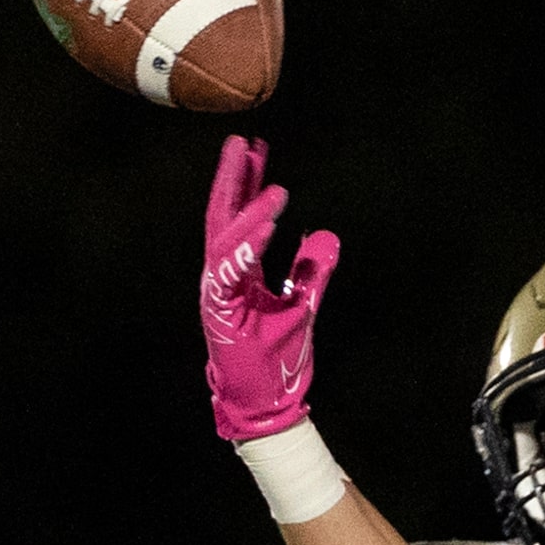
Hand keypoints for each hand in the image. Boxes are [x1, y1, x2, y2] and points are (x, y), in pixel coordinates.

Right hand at [201, 136, 339, 441]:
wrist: (267, 403)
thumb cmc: (277, 359)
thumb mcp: (304, 305)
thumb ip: (311, 272)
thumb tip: (326, 236)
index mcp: (238, 274)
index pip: (238, 218)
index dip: (247, 184)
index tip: (257, 151)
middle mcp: (223, 278)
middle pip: (222, 217)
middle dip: (232, 179)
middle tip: (241, 141)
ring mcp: (218, 295)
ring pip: (226, 240)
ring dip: (249, 210)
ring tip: (273, 183)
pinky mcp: (220, 313)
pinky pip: (230, 272)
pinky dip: (249, 246)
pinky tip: (267, 224)